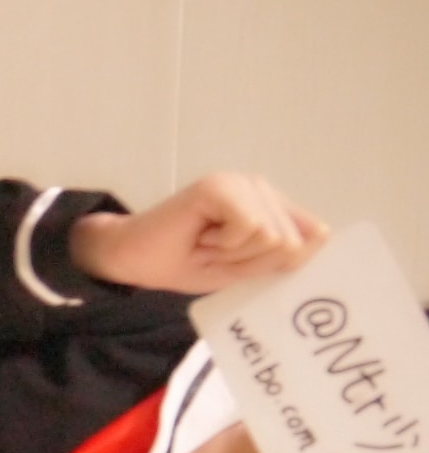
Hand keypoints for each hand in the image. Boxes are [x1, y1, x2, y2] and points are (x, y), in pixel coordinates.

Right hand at [69, 173, 328, 293]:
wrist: (131, 259)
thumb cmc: (183, 263)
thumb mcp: (243, 269)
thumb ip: (282, 256)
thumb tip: (322, 239)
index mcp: (269, 205)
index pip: (313, 235)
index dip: (281, 262)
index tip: (241, 263)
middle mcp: (260, 188)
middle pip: (292, 241)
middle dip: (252, 260)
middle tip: (216, 253)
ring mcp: (240, 183)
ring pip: (272, 236)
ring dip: (235, 253)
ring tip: (207, 245)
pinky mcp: (219, 187)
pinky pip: (250, 227)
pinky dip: (226, 244)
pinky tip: (202, 235)